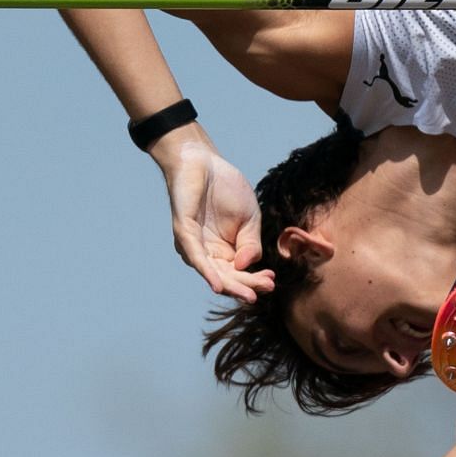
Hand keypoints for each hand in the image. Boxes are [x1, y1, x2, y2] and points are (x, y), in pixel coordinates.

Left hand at [161, 139, 274, 301]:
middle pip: (227, 277)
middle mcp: (207, 252)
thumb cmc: (226, 188)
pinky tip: (219, 285)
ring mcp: (193, 244)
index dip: (255, 279)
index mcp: (224, 249)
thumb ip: (250, 244)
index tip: (272, 282)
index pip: (239, 272)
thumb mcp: (250, 219)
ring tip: (249, 295)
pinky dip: (208, 273)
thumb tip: (246, 265)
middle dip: (246, 286)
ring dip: (231, 285)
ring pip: (213, 272)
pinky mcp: (184, 232)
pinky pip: (197, 257)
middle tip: (265, 290)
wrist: (204, 161)